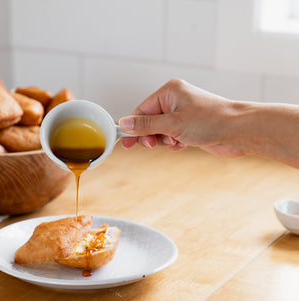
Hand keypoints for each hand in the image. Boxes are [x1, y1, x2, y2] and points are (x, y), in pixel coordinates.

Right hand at [119, 78, 244, 157]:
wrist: (240, 131)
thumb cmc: (212, 121)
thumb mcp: (172, 124)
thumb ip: (146, 125)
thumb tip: (124, 124)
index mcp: (169, 92)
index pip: (141, 110)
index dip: (133, 127)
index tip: (126, 142)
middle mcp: (175, 100)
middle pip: (149, 122)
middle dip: (150, 135)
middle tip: (152, 145)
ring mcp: (182, 113)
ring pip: (159, 131)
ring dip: (164, 141)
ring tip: (175, 142)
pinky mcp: (189, 126)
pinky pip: (171, 136)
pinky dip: (173, 143)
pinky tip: (183, 144)